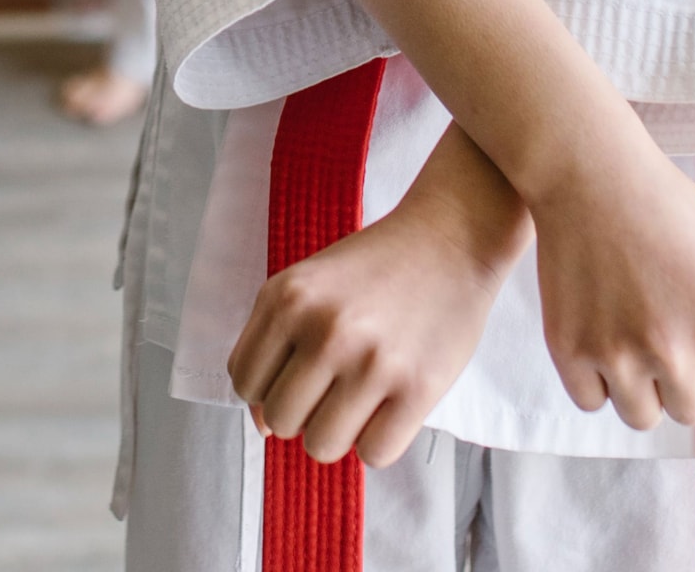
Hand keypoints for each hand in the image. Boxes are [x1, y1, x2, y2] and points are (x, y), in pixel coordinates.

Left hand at [227, 128, 524, 468]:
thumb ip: (275, 345)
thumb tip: (261, 424)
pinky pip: (373, 455)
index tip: (295, 378)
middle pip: (280, 420)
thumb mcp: (308, 285)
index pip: (244, 382)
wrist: (450, 239)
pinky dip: (378, 442)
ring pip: (321, 446)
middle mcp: (324, 330)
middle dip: (302, 413)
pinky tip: (389, 408)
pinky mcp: (418, 389)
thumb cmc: (377, 266)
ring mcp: (371, 362)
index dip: (266, 389)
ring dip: (337, 433)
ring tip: (360, 400)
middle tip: (333, 387)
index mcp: (287, 299)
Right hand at [530, 137, 694, 429]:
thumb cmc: (670, 210)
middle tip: (662, 332)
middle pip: (689, 412)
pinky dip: (595, 378)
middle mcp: (675, 351)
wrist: (593, 174)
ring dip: (640, 387)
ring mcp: (618, 354)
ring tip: (631, 338)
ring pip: (641, 416)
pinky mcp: (569, 350)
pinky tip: (598, 337)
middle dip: (682, 379)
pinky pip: (590, 401)